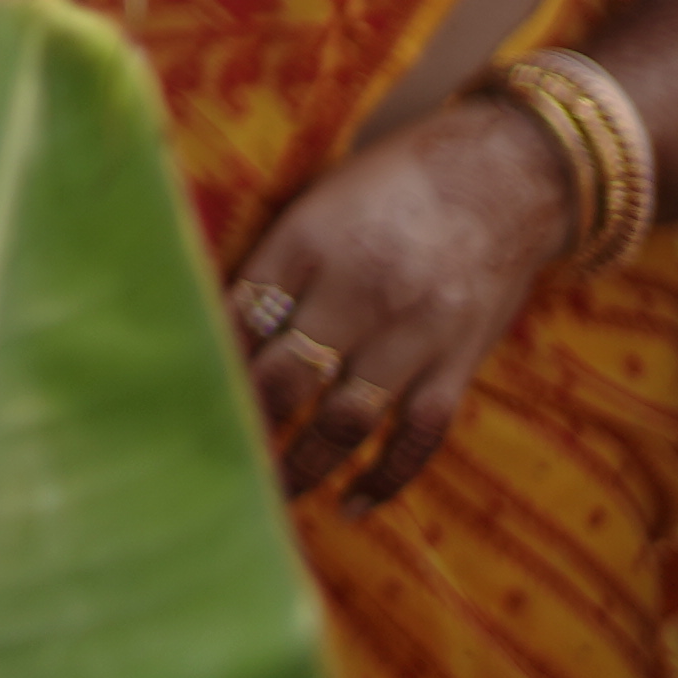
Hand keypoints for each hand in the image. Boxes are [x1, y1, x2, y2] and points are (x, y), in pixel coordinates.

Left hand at [225, 98, 577, 511]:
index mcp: (309, 241)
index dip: (205, 364)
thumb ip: (272, 262)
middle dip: (244, 425)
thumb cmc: (390, 184)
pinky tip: (352, 504)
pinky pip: (420, 436)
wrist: (504, 173)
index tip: (173, 401)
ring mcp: (416, 331)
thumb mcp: (315, 201)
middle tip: (208, 459)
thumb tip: (208, 320)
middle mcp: (362, 289)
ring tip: (266, 497)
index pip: (239, 317)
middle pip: (286, 378)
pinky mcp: (460, 359)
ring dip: (303, 466)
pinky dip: (385, 477)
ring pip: (346, 420)